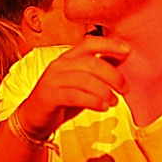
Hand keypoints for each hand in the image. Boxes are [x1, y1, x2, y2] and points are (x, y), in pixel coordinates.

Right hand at [15, 36, 130, 139]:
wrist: (34, 117)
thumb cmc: (61, 98)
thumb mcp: (82, 81)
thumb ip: (97, 70)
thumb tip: (121, 57)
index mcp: (68, 58)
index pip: (89, 43)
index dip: (110, 45)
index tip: (128, 51)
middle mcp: (59, 65)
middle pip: (91, 63)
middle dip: (113, 76)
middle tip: (125, 89)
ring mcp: (53, 80)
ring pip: (84, 80)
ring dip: (105, 91)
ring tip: (113, 102)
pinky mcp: (49, 96)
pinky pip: (75, 96)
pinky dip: (93, 101)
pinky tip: (103, 107)